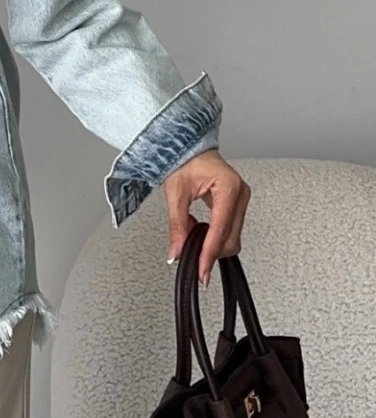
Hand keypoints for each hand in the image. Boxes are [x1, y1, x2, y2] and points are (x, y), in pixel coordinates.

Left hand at [162, 150, 249, 286]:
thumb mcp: (176, 193)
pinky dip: (215, 235)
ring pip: (233, 237)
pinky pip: (230, 228)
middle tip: (188, 250)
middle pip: (231, 238)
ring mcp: (241, 199)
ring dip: (212, 243)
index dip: (209, 253)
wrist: (189, 148)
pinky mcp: (237, 203)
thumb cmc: (184, 161)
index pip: (220, 229)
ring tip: (192, 233)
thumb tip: (176, 251)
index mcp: (228, 187)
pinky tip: (200, 230)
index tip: (202, 270)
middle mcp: (240, 193)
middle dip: (211, 250)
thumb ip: (177, 225)